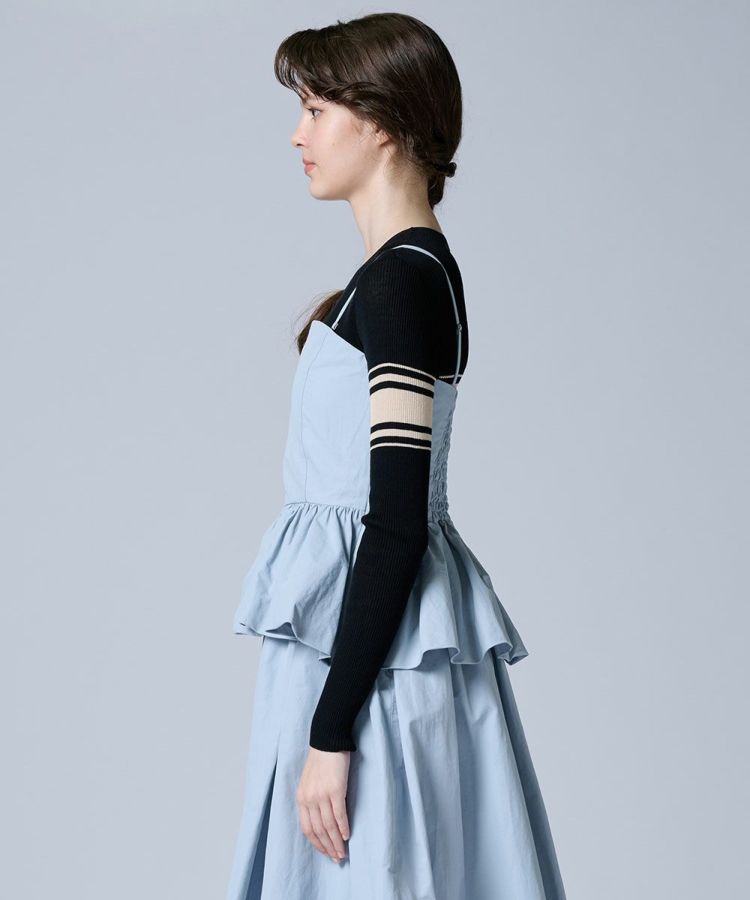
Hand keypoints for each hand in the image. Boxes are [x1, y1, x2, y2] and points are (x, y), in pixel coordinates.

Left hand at [296, 746, 350, 862]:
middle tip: (337, 859)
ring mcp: (321, 795)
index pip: (307, 828)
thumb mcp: (310, 781)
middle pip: (318, 831)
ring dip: (336, 842)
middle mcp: (309, 799)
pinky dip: (343, 828)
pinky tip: (347, 836)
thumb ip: (312, 799)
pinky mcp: (335, 789)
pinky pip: (339, 814)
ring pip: (328, 826)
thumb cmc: (321, 760)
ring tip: (343, 853)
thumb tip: (322, 819)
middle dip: (327, 847)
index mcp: (301, 797)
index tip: (325, 853)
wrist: (328, 740)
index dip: (317, 844)